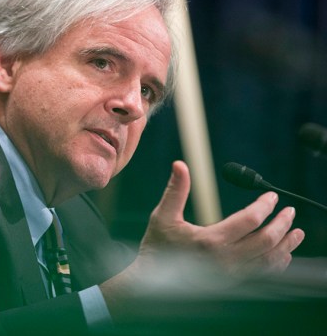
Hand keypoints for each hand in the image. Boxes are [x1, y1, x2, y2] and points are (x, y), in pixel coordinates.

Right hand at [140, 160, 303, 275]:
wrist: (151, 282)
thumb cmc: (156, 247)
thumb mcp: (162, 216)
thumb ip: (176, 190)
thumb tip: (180, 164)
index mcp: (210, 241)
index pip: (250, 221)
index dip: (264, 206)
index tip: (272, 196)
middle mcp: (225, 260)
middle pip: (266, 240)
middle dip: (282, 224)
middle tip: (290, 211)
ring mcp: (231, 275)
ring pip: (270, 260)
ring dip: (286, 245)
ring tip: (297, 233)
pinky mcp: (232, 283)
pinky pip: (263, 274)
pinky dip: (277, 263)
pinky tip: (282, 254)